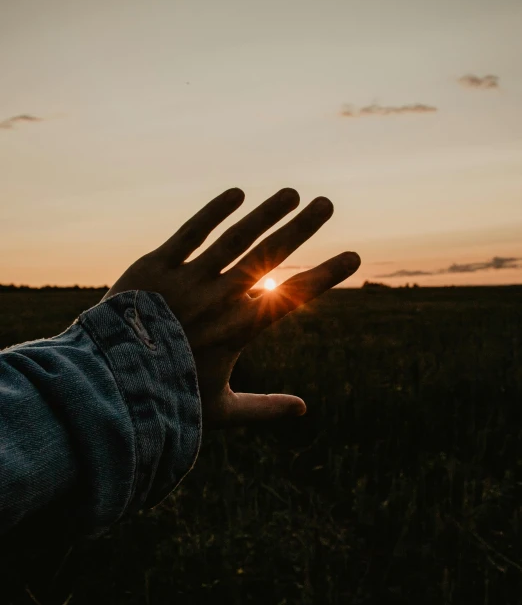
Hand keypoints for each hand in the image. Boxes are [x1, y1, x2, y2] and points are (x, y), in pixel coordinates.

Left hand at [103, 188, 359, 429]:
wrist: (113, 384)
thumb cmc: (169, 400)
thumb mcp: (221, 411)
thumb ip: (264, 409)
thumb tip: (303, 409)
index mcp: (239, 329)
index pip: (292, 298)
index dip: (324, 276)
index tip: (353, 256)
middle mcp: (220, 299)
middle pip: (269, 257)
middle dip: (301, 230)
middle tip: (327, 204)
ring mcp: (189, 280)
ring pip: (234, 239)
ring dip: (266, 214)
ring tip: (292, 193)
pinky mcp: (156, 268)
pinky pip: (189, 234)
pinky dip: (213, 213)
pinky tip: (237, 193)